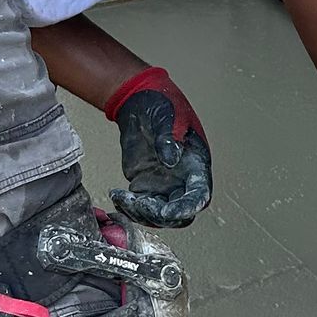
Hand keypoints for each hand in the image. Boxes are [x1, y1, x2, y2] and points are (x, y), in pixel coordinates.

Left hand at [106, 67, 212, 226]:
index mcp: (196, 165)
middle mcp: (184, 180)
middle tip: (137, 202)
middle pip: (180, 214)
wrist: (140, 101)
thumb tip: (172, 159)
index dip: (186, 208)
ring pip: (159, 215)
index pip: (198, 195)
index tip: (168, 211)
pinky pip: (142, 207)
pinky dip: (130, 208)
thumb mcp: (168, 119)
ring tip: (122, 197)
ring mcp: (165, 185)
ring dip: (141, 214)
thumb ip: (170, 140)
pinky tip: (118, 197)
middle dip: (159, 215)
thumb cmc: (162, 105)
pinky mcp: (147, 185)